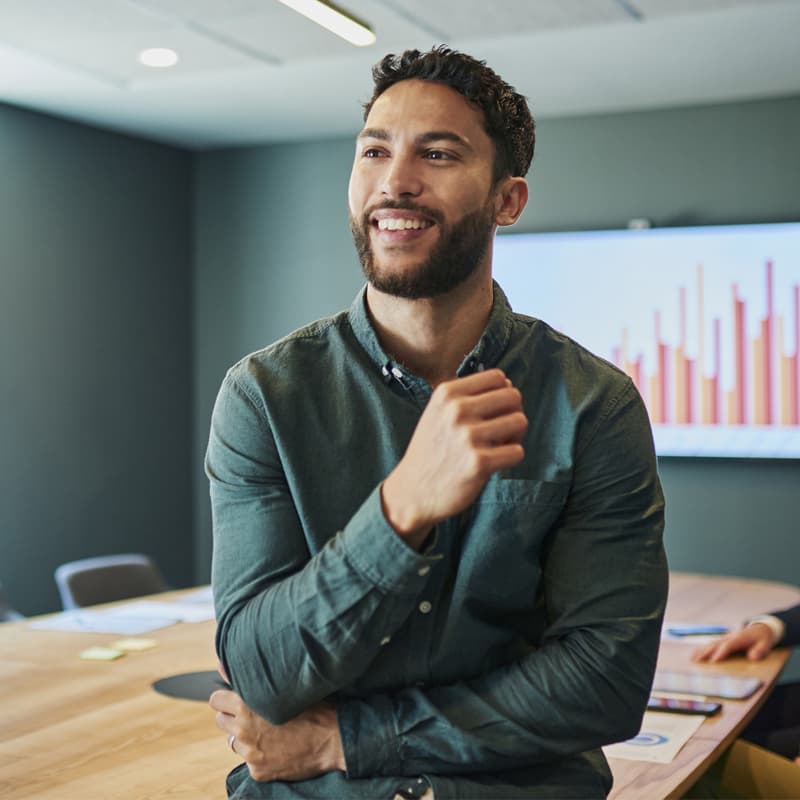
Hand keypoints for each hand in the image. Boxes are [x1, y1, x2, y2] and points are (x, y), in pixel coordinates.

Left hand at [209, 689, 344, 781]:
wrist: (333, 739)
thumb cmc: (313, 706)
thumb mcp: (282, 686)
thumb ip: (247, 678)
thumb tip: (220, 664)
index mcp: (246, 705)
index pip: (216, 700)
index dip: (226, 698)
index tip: (235, 699)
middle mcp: (244, 730)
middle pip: (221, 721)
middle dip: (234, 717)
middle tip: (255, 715)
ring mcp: (250, 753)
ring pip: (235, 742)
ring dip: (246, 737)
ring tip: (269, 732)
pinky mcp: (258, 771)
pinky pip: (250, 761)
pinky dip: (260, 755)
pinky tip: (278, 748)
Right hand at [382, 369, 526, 547]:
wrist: (412, 491)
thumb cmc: (432, 450)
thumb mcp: (438, 412)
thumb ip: (469, 396)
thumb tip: (510, 385)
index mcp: (447, 393)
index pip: (498, 377)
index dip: (503, 394)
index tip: (494, 412)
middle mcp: (456, 410)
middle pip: (513, 397)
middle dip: (513, 413)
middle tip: (501, 431)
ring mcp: (467, 436)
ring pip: (520, 421)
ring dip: (515, 436)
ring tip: (498, 446)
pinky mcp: (479, 463)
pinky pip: (517, 451)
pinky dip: (510, 457)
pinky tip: (495, 462)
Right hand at [691, 623, 774, 662]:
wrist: (761, 628)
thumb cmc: (763, 639)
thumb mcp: (766, 645)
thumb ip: (760, 651)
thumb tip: (752, 657)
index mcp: (739, 638)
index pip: (728, 645)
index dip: (721, 653)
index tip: (713, 661)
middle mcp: (730, 637)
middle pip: (715, 644)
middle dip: (706, 652)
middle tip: (697, 660)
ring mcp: (725, 637)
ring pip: (711, 644)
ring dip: (701, 651)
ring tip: (692, 658)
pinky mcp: (723, 640)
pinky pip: (711, 644)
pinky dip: (703, 649)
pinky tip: (696, 654)